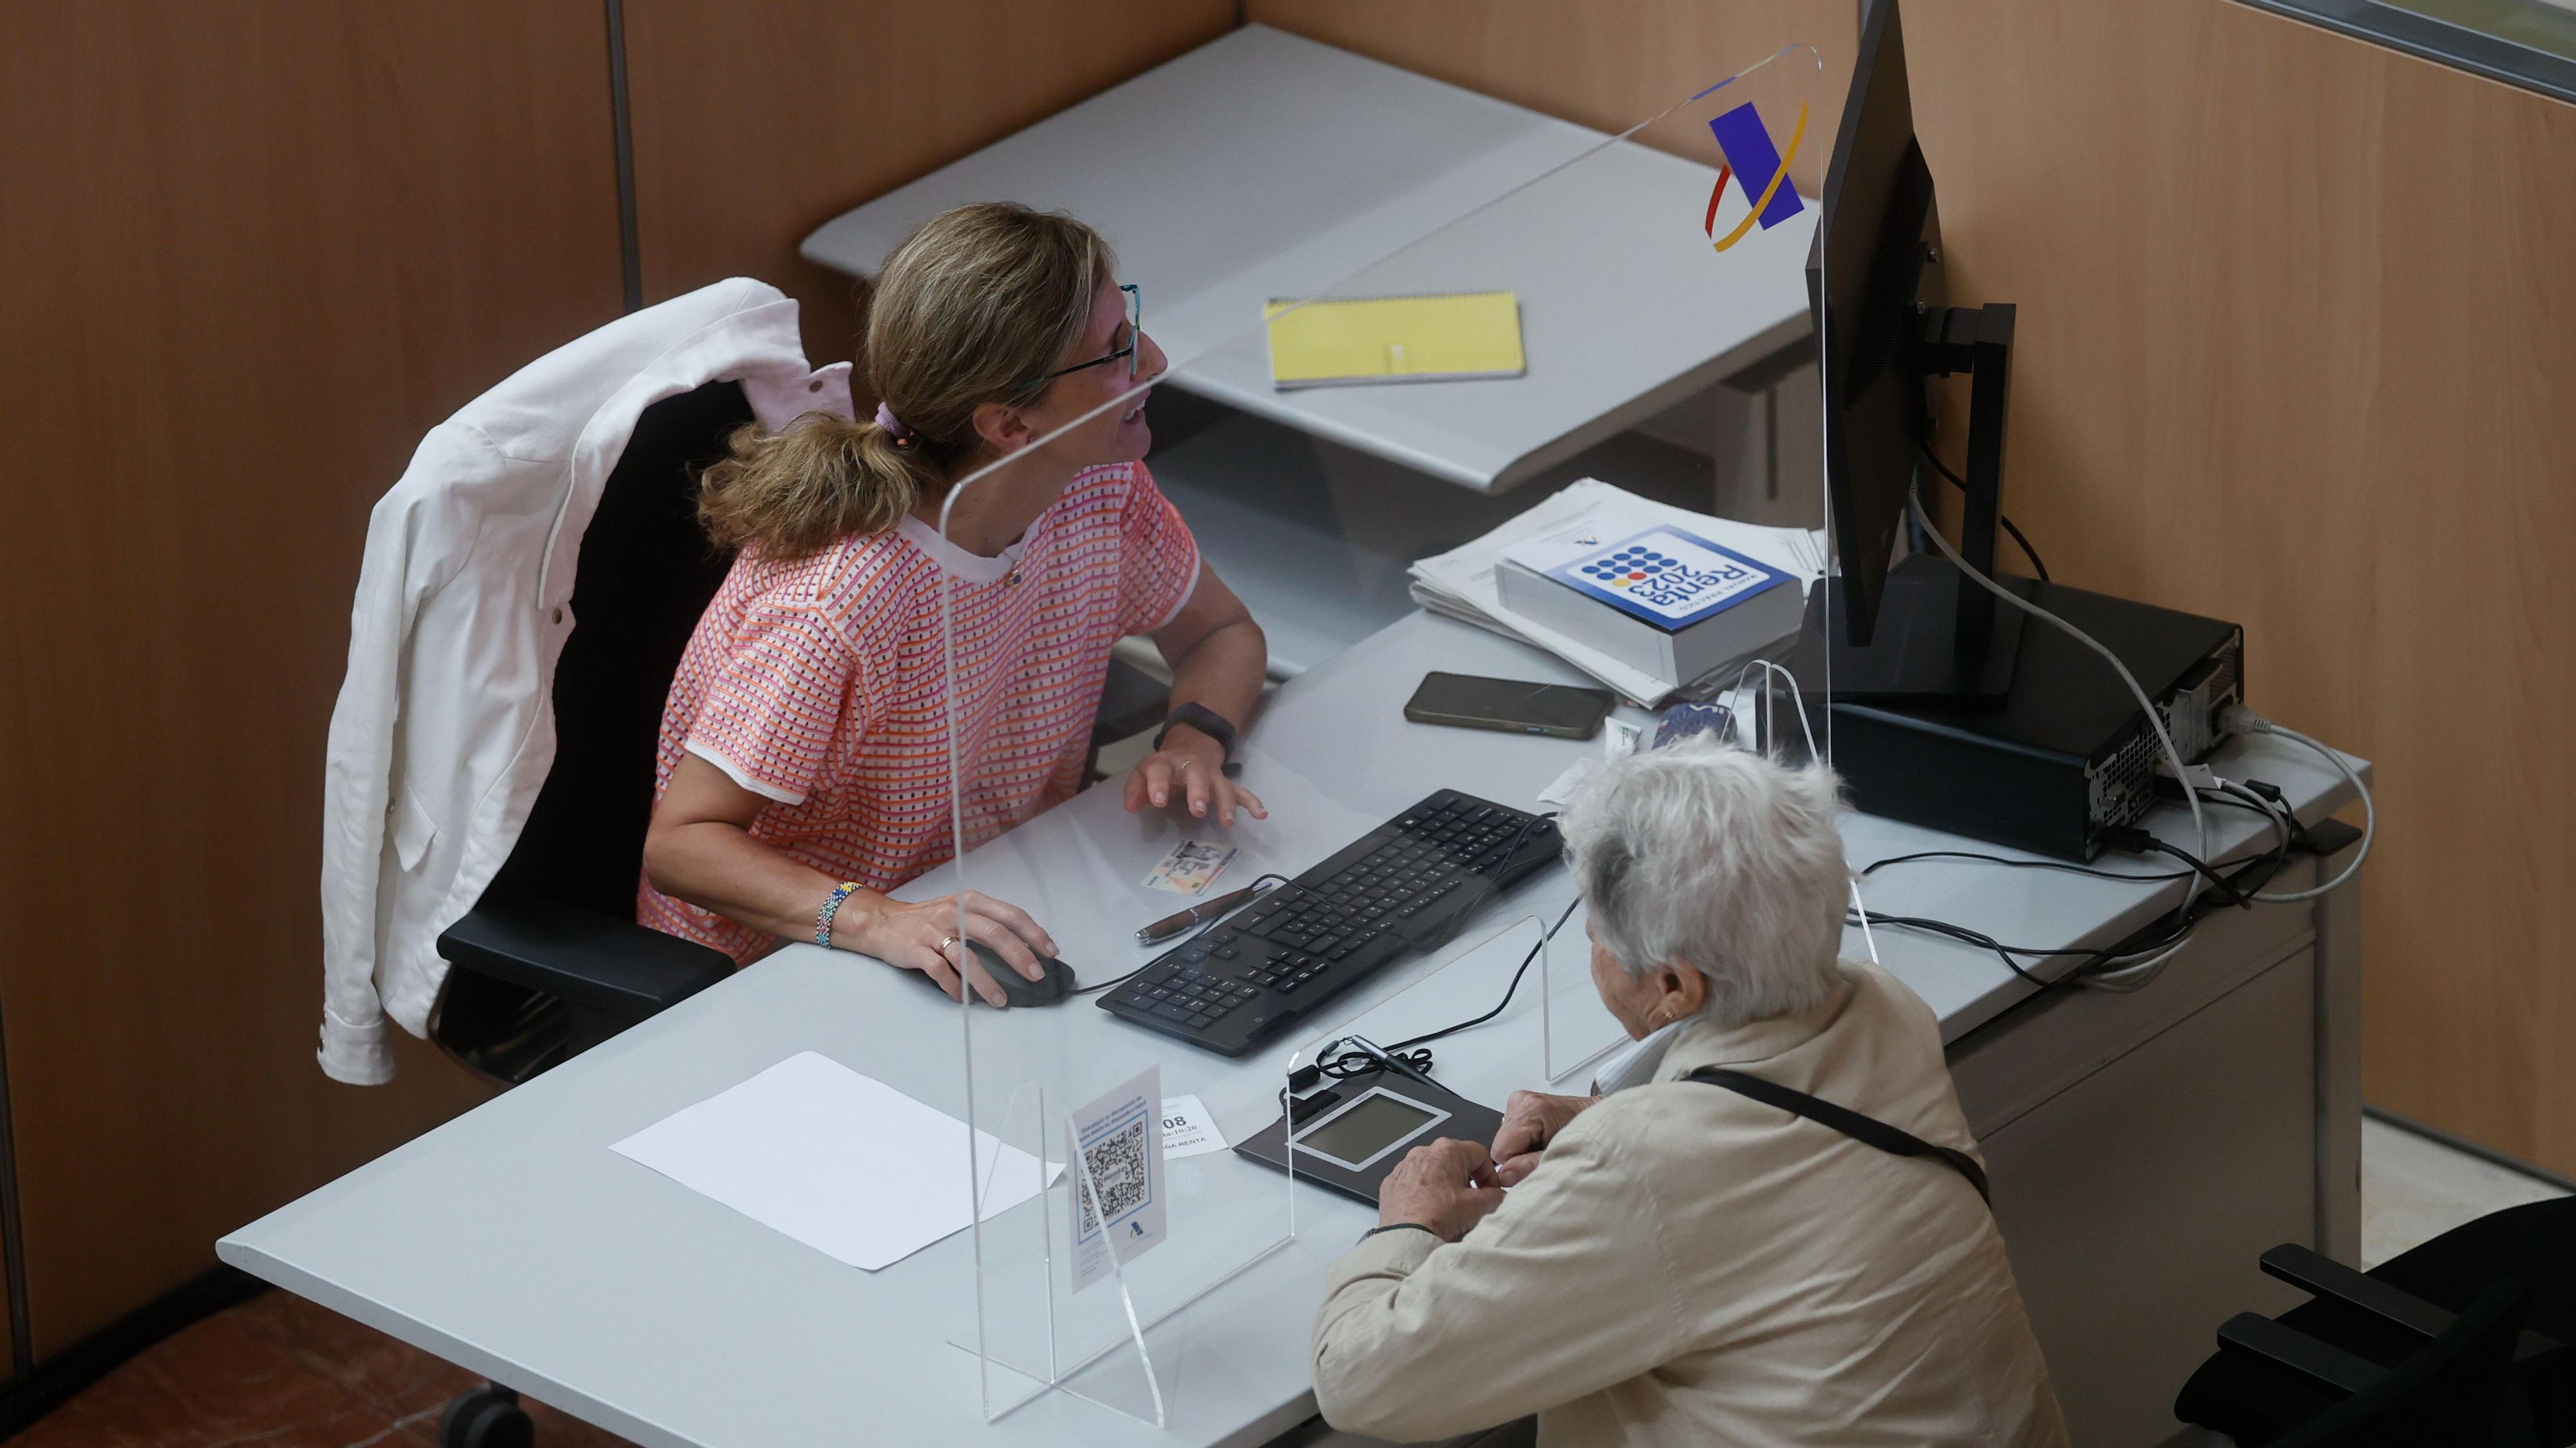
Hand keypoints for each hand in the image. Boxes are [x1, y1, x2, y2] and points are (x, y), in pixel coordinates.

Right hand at [842, 890, 1056, 1006]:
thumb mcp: (958, 910)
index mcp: (970, 901)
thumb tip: (1023, 948)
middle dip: (1018, 955)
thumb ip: (986, 923)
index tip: (1050, 951)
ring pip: (966, 957)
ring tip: (1000, 1000)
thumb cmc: (927, 919)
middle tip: (1035, 975)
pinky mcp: (916, 950)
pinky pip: (939, 972)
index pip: (1009, 914)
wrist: (882, 922)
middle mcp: (954, 913)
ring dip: (986, 981)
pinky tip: (963, 999)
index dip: (1033, 933)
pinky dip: (954, 988)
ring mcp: (934, 932)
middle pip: (993, 933)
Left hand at [1122, 727, 1266, 826]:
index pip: (1160, 769)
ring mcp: (1211, 775)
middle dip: (1199, 792)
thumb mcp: (1144, 772)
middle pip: (1197, 774)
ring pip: (1221, 785)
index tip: (1159, 801)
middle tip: (1198, 810)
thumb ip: (1135, 788)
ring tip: (1227, 821)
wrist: (1190, 746)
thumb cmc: (1164, 768)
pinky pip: (1240, 792)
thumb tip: (1131, 807)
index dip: (1158, 784)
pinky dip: (1251, 802)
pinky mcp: (1224, 783)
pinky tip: (1261, 814)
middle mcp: (1190, 766)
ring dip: (1225, 803)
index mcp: (1166, 763)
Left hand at [1377, 1138, 1505, 1241]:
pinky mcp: (1391, 1183)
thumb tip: (1498, 1196)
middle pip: (1455, 1162)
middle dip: (1466, 1180)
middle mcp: (1423, 1152)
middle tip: (1471, 1202)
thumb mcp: (1479, 1206)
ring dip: (1443, 1186)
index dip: (1490, 1175)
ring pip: (1432, 1172)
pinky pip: (1413, 1183)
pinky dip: (1422, 1194)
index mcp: (1447, 1150)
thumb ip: (1496, 1196)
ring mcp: (1404, 1167)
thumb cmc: (1439, 1217)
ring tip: (1448, 1210)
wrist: (1407, 1238)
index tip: (1492, 1191)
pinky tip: (1428, 1211)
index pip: (1480, 1154)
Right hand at [1489, 1090, 1600, 1186]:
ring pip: (1505, 1139)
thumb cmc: (1588, 1136)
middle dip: (1519, 1155)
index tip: (1535, 1163)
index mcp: (1531, 1109)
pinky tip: (1542, 1138)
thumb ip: (1529, 1167)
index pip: (1500, 1150)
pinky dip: (1525, 1140)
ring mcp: (1521, 1100)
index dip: (1516, 1164)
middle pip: (1502, 1144)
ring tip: (1545, 1145)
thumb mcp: (1561, 1158)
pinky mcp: (1522, 1103)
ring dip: (1522, 1148)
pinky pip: (1511, 1132)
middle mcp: (1522, 1101)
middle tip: (1543, 1154)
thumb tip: (1504, 1176)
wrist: (1599, 1120)